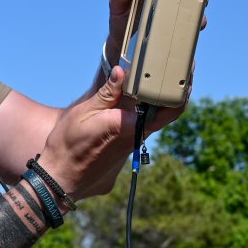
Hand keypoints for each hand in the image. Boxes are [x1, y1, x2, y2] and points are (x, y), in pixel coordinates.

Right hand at [37, 67, 184, 201]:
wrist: (60, 180)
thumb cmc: (68, 146)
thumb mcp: (83, 113)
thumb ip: (107, 93)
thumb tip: (123, 72)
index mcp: (131, 125)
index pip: (170, 106)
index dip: (183, 86)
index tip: (187, 69)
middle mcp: (137, 137)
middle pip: (167, 112)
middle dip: (173, 90)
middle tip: (177, 68)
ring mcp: (133, 146)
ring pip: (153, 120)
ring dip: (157, 101)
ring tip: (157, 78)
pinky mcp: (126, 151)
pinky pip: (141, 128)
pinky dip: (143, 112)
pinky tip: (134, 100)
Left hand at [102, 0, 209, 71]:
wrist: (122, 46)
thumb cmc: (123, 19)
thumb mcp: (118, 5)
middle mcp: (179, 6)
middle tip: (198, 0)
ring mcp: (181, 24)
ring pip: (199, 21)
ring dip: (199, 22)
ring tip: (194, 24)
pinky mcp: (180, 43)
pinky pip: (191, 45)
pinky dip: (192, 51)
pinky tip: (189, 55)